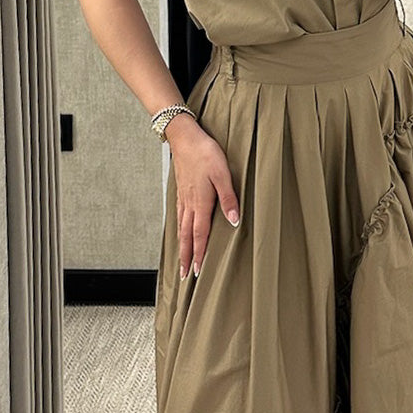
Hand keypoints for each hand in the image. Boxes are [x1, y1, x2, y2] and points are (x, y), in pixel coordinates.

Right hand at [165, 117, 239, 278]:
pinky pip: (178, 217)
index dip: (199, 254)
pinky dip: (179, 231)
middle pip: (187, 237)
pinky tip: (180, 233)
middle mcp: (189, 204)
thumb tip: (234, 221)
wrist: (185, 137)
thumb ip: (229, 199)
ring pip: (181, 229)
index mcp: (200, 203)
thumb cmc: (205, 153)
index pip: (200, 235)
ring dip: (181, 247)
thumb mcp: (223, 174)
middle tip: (185, 275)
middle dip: (186, 257)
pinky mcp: (181, 192)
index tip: (198, 271)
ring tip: (182, 261)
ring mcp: (183, 199)